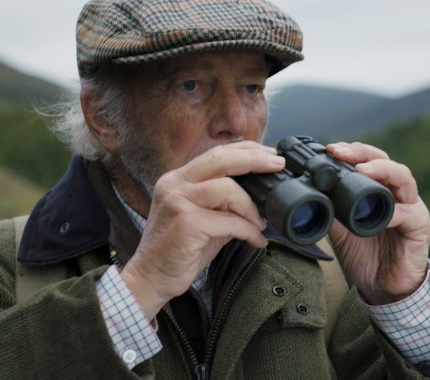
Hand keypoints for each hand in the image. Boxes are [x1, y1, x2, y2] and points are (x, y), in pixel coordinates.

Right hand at [120, 142, 284, 318]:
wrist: (152, 278)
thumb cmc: (179, 250)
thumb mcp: (203, 218)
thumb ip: (224, 204)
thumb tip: (260, 198)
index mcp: (178, 179)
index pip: (215, 154)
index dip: (245, 150)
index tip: (270, 154)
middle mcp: (175, 184)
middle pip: (220, 159)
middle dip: (254, 159)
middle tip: (278, 165)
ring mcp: (178, 201)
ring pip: (228, 189)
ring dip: (252, 207)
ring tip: (262, 222)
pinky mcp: (187, 223)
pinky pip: (230, 221)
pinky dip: (248, 231)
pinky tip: (256, 240)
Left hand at [325, 142, 429, 304]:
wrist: (383, 288)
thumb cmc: (366, 256)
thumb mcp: (341, 230)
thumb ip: (331, 210)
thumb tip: (309, 194)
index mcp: (379, 190)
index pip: (368, 161)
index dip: (351, 152)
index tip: (330, 150)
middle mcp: (397, 193)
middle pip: (386, 162)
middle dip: (363, 154)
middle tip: (341, 153)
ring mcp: (412, 207)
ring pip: (403, 179)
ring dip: (383, 171)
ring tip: (363, 171)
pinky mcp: (420, 226)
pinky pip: (409, 214)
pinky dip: (395, 212)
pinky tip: (382, 212)